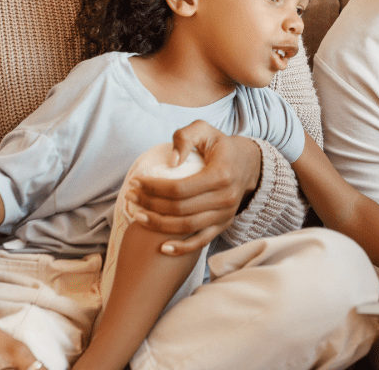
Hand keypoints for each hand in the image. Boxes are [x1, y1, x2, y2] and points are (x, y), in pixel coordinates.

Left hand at [128, 121, 262, 255]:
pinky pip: (201, 241)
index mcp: (221, 175)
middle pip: (180, 209)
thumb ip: (185, 137)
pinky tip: (162, 248)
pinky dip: (182, 248)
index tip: (135, 182)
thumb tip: (170, 162)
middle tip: (131, 197)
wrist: (247, 164)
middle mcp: (226, 198)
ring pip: (186, 226)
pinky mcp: (224, 225)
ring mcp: (226, 214)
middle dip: (150, 204)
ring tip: (138, 216)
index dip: (153, 188)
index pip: (179, 188)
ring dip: (158, 224)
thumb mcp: (203, 130)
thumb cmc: (219, 146)